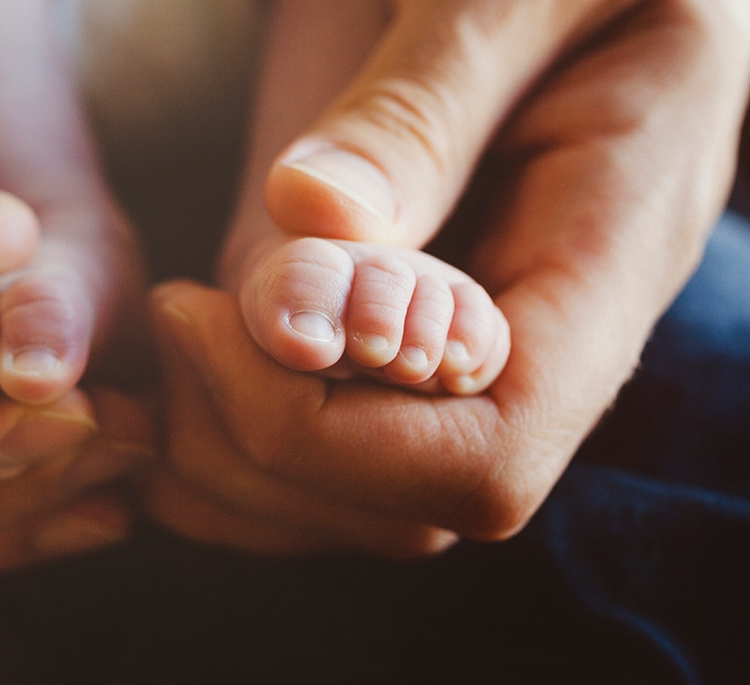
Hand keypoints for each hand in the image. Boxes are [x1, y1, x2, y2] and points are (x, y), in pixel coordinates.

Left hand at [147, 0, 749, 556]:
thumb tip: (306, 213)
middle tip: (174, 321)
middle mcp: (544, 334)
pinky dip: (235, 425)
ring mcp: (475, 341)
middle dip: (258, 449)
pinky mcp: (411, 327)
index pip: (486, 455)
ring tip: (172, 336)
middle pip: (404, 506)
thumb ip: (424, 106)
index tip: (211, 322)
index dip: (329, 434)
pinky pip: (334, 435)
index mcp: (607, 261)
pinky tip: (181, 353)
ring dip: (235, 456)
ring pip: (361, 497)